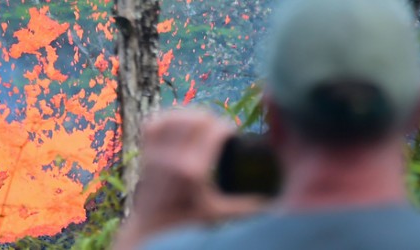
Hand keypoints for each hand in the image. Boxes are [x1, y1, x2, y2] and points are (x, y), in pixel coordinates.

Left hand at [115, 108, 266, 247]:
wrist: (152, 226)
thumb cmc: (187, 221)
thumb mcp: (218, 213)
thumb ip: (246, 206)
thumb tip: (274, 201)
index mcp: (193, 170)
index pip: (215, 130)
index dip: (228, 128)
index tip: (232, 137)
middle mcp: (172, 157)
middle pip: (198, 118)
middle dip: (213, 120)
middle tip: (219, 131)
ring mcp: (156, 152)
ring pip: (177, 115)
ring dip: (192, 116)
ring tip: (203, 126)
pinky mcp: (146, 150)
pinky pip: (156, 121)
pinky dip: (169, 118)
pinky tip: (180, 122)